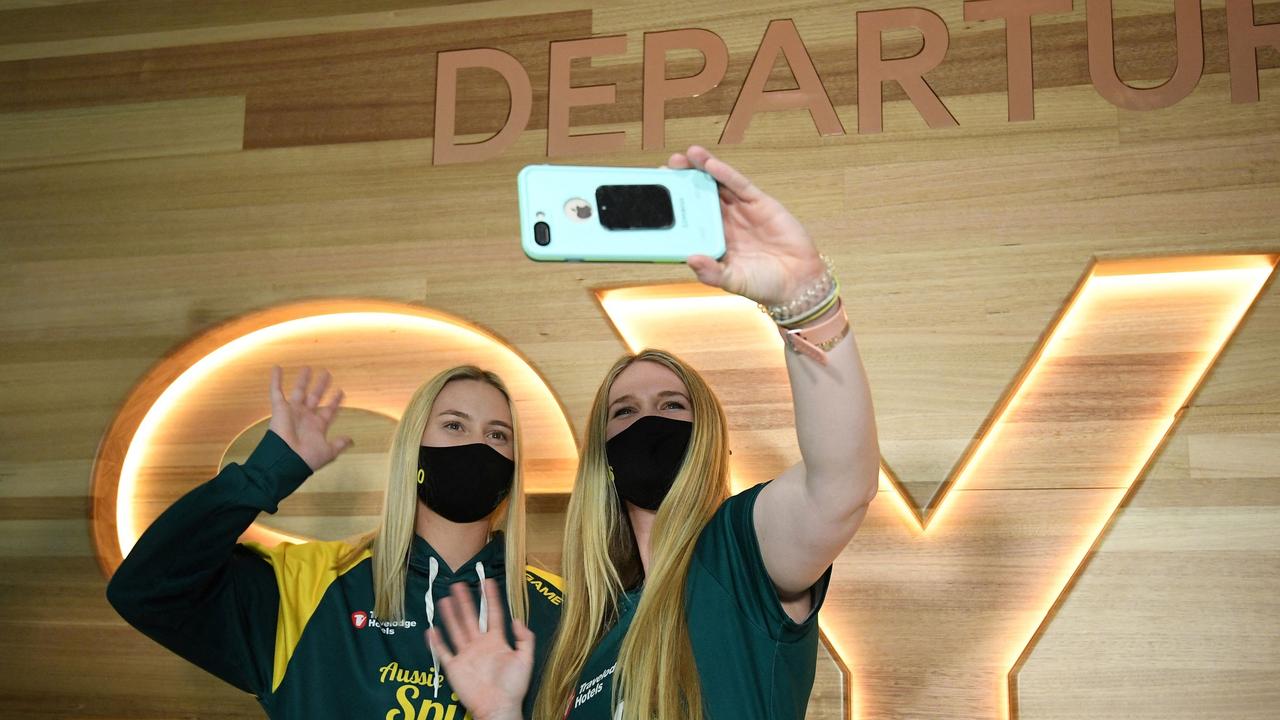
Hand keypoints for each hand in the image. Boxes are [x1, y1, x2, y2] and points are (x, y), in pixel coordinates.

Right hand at [267, 366, 352, 471]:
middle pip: (315, 397)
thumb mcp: (328, 451)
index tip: (341, 391)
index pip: (328, 409)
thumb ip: (339, 444)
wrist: (287, 460)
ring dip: (303, 380)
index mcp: (317, 426)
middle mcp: (305, 417)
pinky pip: (276, 392)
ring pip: (299, 391)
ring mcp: (293, 412)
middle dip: (321, 386)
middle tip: (327, 373)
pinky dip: (275, 380)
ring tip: (308, 367)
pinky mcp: (280, 409)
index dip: (335, 401)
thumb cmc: (307, 458)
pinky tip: (277, 368)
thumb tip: (351, 440)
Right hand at [427, 579, 533, 719]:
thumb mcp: (525, 660)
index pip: (493, 614)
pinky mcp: (455, 667)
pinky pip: (444, 652)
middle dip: (465, 601)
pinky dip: (437, 642)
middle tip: (459, 584)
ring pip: (456, 630)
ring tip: (445, 599)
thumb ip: (525, 639)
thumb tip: (517, 619)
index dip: (490, 598)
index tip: (487, 582)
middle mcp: (480, 645)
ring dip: (450, 615)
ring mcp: (466, 655)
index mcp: (496, 641)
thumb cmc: (513, 687)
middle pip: (471, 618)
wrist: (498, 707)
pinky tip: (431, 630)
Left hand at [669, 145, 825, 306]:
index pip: (688, 219)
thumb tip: (691, 259)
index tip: (654, 194)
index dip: (673, 206)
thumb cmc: (764, 284)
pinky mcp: (759, 203)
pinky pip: (740, 185)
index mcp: (712, 240)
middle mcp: (723, 223)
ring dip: (701, 169)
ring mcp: (740, 211)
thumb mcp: (734, 281)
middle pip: (698, 196)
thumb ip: (712, 272)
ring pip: (717, 185)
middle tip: (665, 167)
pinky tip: (711, 164)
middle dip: (682, 181)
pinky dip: (725, 174)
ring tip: (685, 156)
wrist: (799, 282)